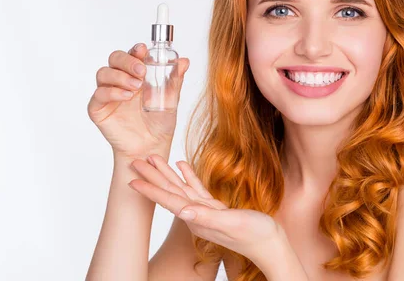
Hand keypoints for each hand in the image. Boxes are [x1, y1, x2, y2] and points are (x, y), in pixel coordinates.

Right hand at [87, 42, 189, 158]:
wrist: (151, 147)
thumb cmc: (160, 123)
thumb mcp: (171, 100)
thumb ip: (175, 80)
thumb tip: (184, 61)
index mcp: (137, 74)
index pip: (132, 54)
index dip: (136, 50)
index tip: (143, 49)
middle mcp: (120, 80)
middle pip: (114, 59)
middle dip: (127, 61)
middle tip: (141, 70)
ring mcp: (108, 94)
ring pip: (104, 73)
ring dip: (120, 76)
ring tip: (136, 87)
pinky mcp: (98, 108)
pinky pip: (99, 94)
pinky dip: (112, 92)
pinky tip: (126, 96)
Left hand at [128, 154, 281, 263]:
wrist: (270, 245)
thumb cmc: (256, 236)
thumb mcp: (232, 224)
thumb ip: (208, 217)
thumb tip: (183, 211)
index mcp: (197, 219)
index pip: (169, 200)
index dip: (150, 189)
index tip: (132, 179)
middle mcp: (197, 216)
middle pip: (170, 192)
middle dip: (153, 176)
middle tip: (136, 161)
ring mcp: (205, 212)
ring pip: (181, 188)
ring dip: (167, 174)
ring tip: (154, 159)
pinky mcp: (216, 209)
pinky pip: (197, 189)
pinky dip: (189, 176)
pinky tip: (182, 165)